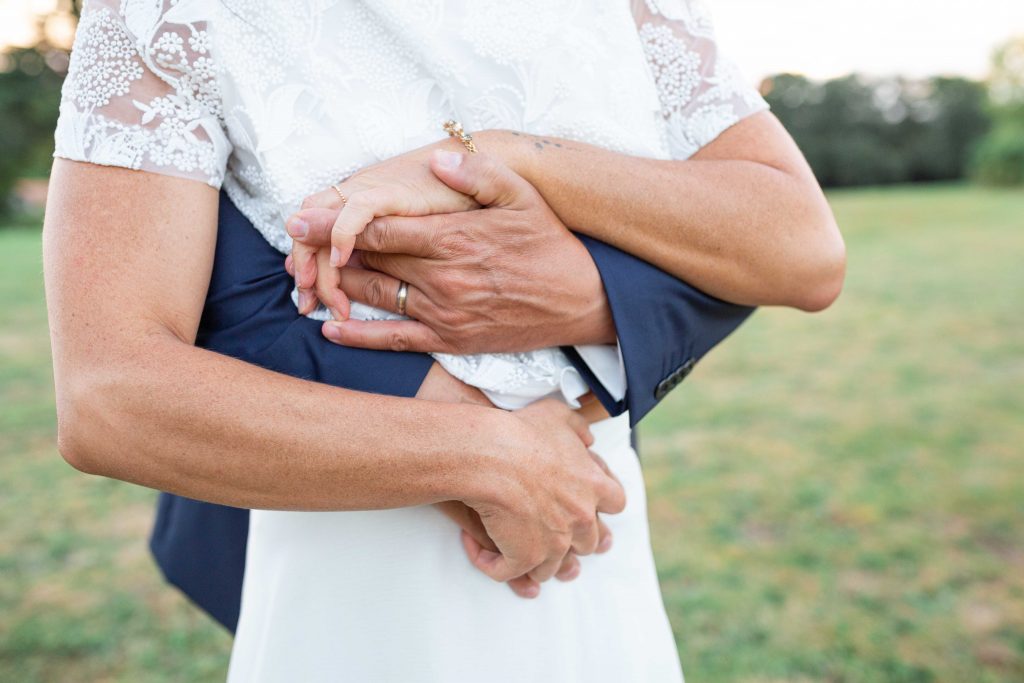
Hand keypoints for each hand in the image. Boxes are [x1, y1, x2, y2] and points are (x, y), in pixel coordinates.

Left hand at [290, 150, 615, 352]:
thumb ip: (479, 174)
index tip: (299, 220)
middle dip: (324, 253)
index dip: (333, 226)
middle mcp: (441, 278)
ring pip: (374, 297)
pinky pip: (394, 339)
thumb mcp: (522, 196)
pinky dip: (359, 335)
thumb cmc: (550, 244)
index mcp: (452, 239)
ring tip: (302, 278)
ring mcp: (443, 313)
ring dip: (336, 288)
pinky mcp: (449, 340)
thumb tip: (438, 159)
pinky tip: (330, 325)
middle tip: (290, 245)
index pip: (378, 230)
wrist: (581, 302)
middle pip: (368, 263)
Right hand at [464, 399, 625, 586]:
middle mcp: (581, 518)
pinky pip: (508, 572)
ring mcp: (555, 542)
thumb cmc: (520, 431)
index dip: (601, 507)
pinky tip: (475, 549)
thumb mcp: (556, 415)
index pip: (615, 504)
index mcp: (594, 485)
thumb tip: (589, 439)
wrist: (490, 453)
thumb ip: (579, 426)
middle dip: (572, 541)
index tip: (589, 508)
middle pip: (588, 542)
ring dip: (534, 561)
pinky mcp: (525, 557)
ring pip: (551, 566)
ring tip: (510, 549)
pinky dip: (491, 564)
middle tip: (552, 536)